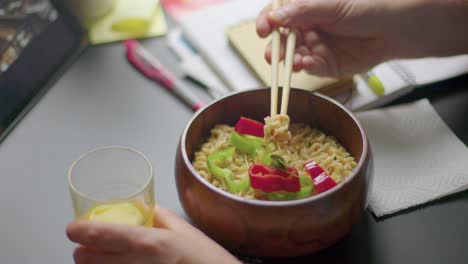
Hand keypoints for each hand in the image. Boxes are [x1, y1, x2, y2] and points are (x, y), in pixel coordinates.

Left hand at [66, 206, 240, 263]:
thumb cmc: (201, 255)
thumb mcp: (180, 228)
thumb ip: (156, 215)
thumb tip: (139, 208)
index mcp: (149, 242)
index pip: (104, 235)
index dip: (82, 231)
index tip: (72, 228)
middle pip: (90, 260)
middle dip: (82, 252)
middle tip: (84, 245)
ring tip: (97, 257)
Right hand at [257, 0, 467, 76]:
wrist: (394, 29)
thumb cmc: (367, 8)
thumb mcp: (331, 6)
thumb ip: (301, 11)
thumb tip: (275, 17)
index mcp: (305, 10)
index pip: (277, 15)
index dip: (266, 22)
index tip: (263, 30)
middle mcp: (307, 29)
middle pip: (281, 39)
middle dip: (275, 47)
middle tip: (272, 54)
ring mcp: (315, 48)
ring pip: (292, 56)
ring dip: (289, 60)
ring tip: (294, 60)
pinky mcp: (325, 65)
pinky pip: (309, 68)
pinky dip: (305, 67)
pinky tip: (307, 64)